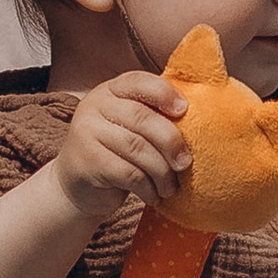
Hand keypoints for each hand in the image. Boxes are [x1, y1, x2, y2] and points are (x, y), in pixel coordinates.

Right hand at [53, 71, 190, 220]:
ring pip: (137, 148)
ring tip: (170, 187)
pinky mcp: (87, 161)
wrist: (76, 185)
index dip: (164, 93)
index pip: (138, 81)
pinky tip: (154, 196)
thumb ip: (152, 115)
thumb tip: (202, 118)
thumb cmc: (114, 153)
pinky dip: (148, 188)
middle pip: (142, 118)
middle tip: (185, 162)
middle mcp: (94, 106)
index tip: (184, 110)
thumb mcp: (129, 126)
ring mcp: (86, 132)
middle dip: (170, 141)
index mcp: (110, 91)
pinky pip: (128, 173)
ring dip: (162, 171)